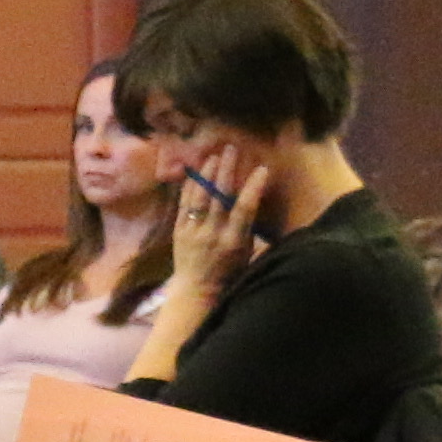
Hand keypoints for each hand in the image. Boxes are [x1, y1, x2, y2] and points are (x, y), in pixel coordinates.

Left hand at [165, 145, 274, 297]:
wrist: (197, 291)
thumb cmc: (230, 273)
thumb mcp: (246, 253)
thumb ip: (249, 229)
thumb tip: (255, 201)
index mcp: (234, 242)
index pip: (244, 209)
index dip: (253, 188)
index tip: (262, 169)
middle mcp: (212, 234)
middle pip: (219, 196)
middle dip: (226, 170)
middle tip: (231, 149)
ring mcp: (193, 231)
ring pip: (200, 197)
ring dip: (207, 173)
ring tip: (213, 155)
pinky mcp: (179, 230)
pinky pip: (184, 203)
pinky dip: (190, 186)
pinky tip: (195, 172)